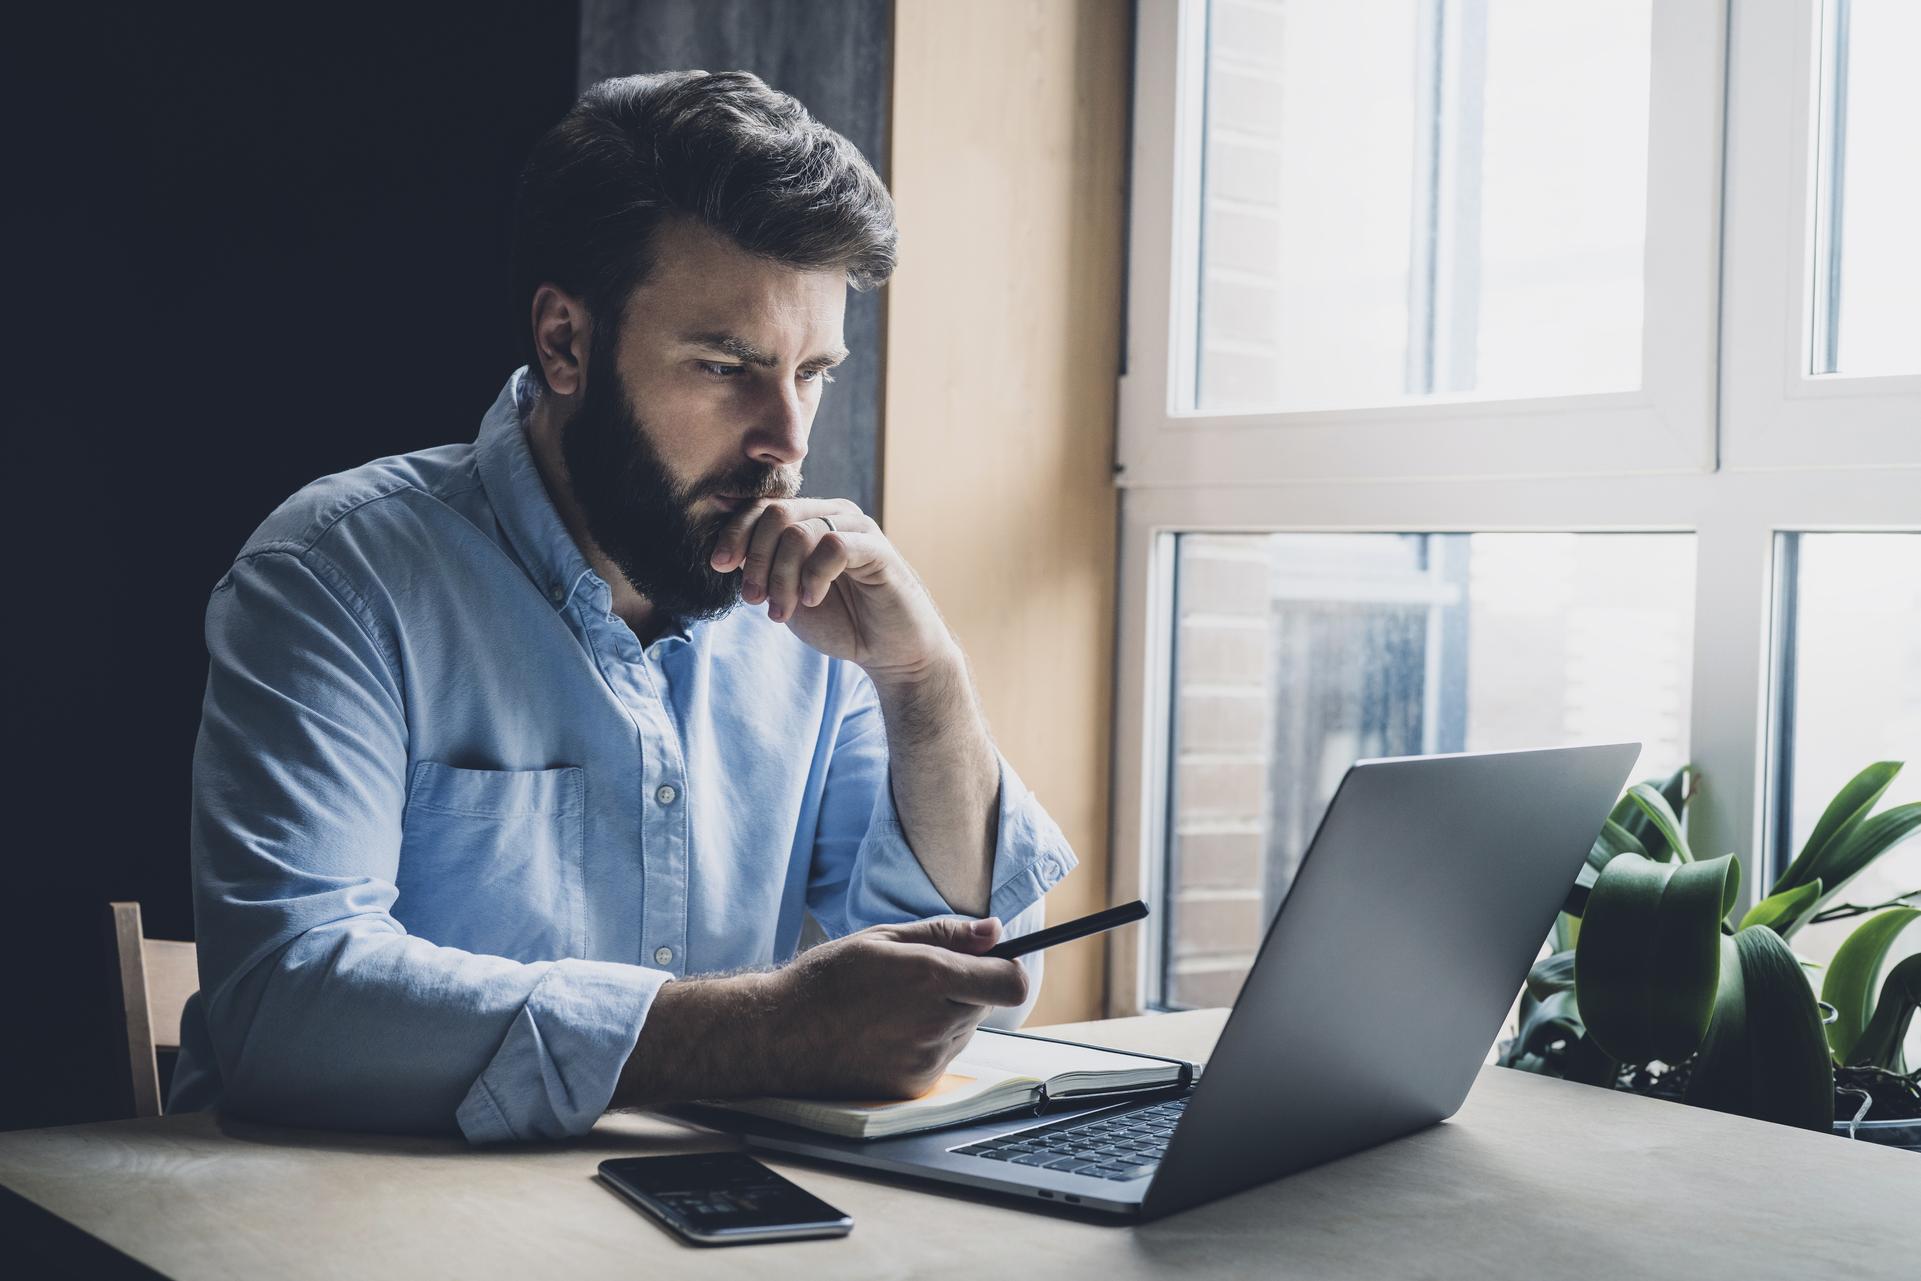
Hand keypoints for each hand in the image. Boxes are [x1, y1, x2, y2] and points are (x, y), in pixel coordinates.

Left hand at [710, 498, 954, 682]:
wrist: (889, 652)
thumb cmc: (840, 621)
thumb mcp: (787, 593)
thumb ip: (761, 567)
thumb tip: (721, 543)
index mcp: (810, 520)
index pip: (763, 508)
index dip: (735, 533)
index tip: (719, 565)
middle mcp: (834, 515)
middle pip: (776, 515)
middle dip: (756, 559)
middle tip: (752, 599)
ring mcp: (858, 529)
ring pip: (800, 532)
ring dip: (780, 577)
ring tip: (781, 611)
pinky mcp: (878, 550)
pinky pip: (834, 546)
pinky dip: (814, 577)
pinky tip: (812, 600)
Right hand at [766, 916, 1028, 1098]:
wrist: (780, 1036)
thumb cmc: (826, 980)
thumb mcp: (882, 938)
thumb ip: (945, 934)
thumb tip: (994, 931)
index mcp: (931, 978)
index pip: (1011, 982)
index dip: (1007, 968)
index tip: (991, 960)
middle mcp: (935, 1023)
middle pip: (987, 1003)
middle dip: (967, 986)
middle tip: (919, 978)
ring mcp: (926, 1060)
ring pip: (964, 1030)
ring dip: (946, 1015)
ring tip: (893, 1007)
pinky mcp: (914, 1086)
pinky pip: (942, 1057)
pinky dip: (927, 1042)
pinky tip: (887, 1032)